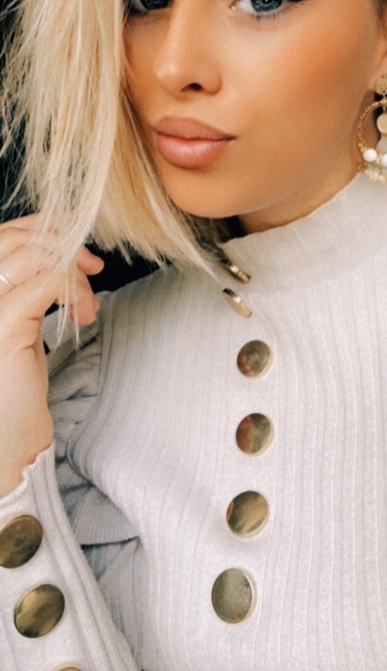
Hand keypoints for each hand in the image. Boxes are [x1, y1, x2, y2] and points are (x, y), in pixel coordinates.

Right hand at [0, 215, 103, 496]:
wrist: (7, 443)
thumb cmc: (13, 388)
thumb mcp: (19, 324)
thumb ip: (27, 286)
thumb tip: (60, 248)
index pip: (2, 235)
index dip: (43, 228)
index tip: (77, 243)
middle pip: (17, 238)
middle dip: (64, 243)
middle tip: (93, 267)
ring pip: (37, 255)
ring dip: (75, 272)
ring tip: (87, 303)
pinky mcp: (4, 326)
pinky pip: (48, 282)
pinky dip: (77, 291)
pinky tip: (86, 316)